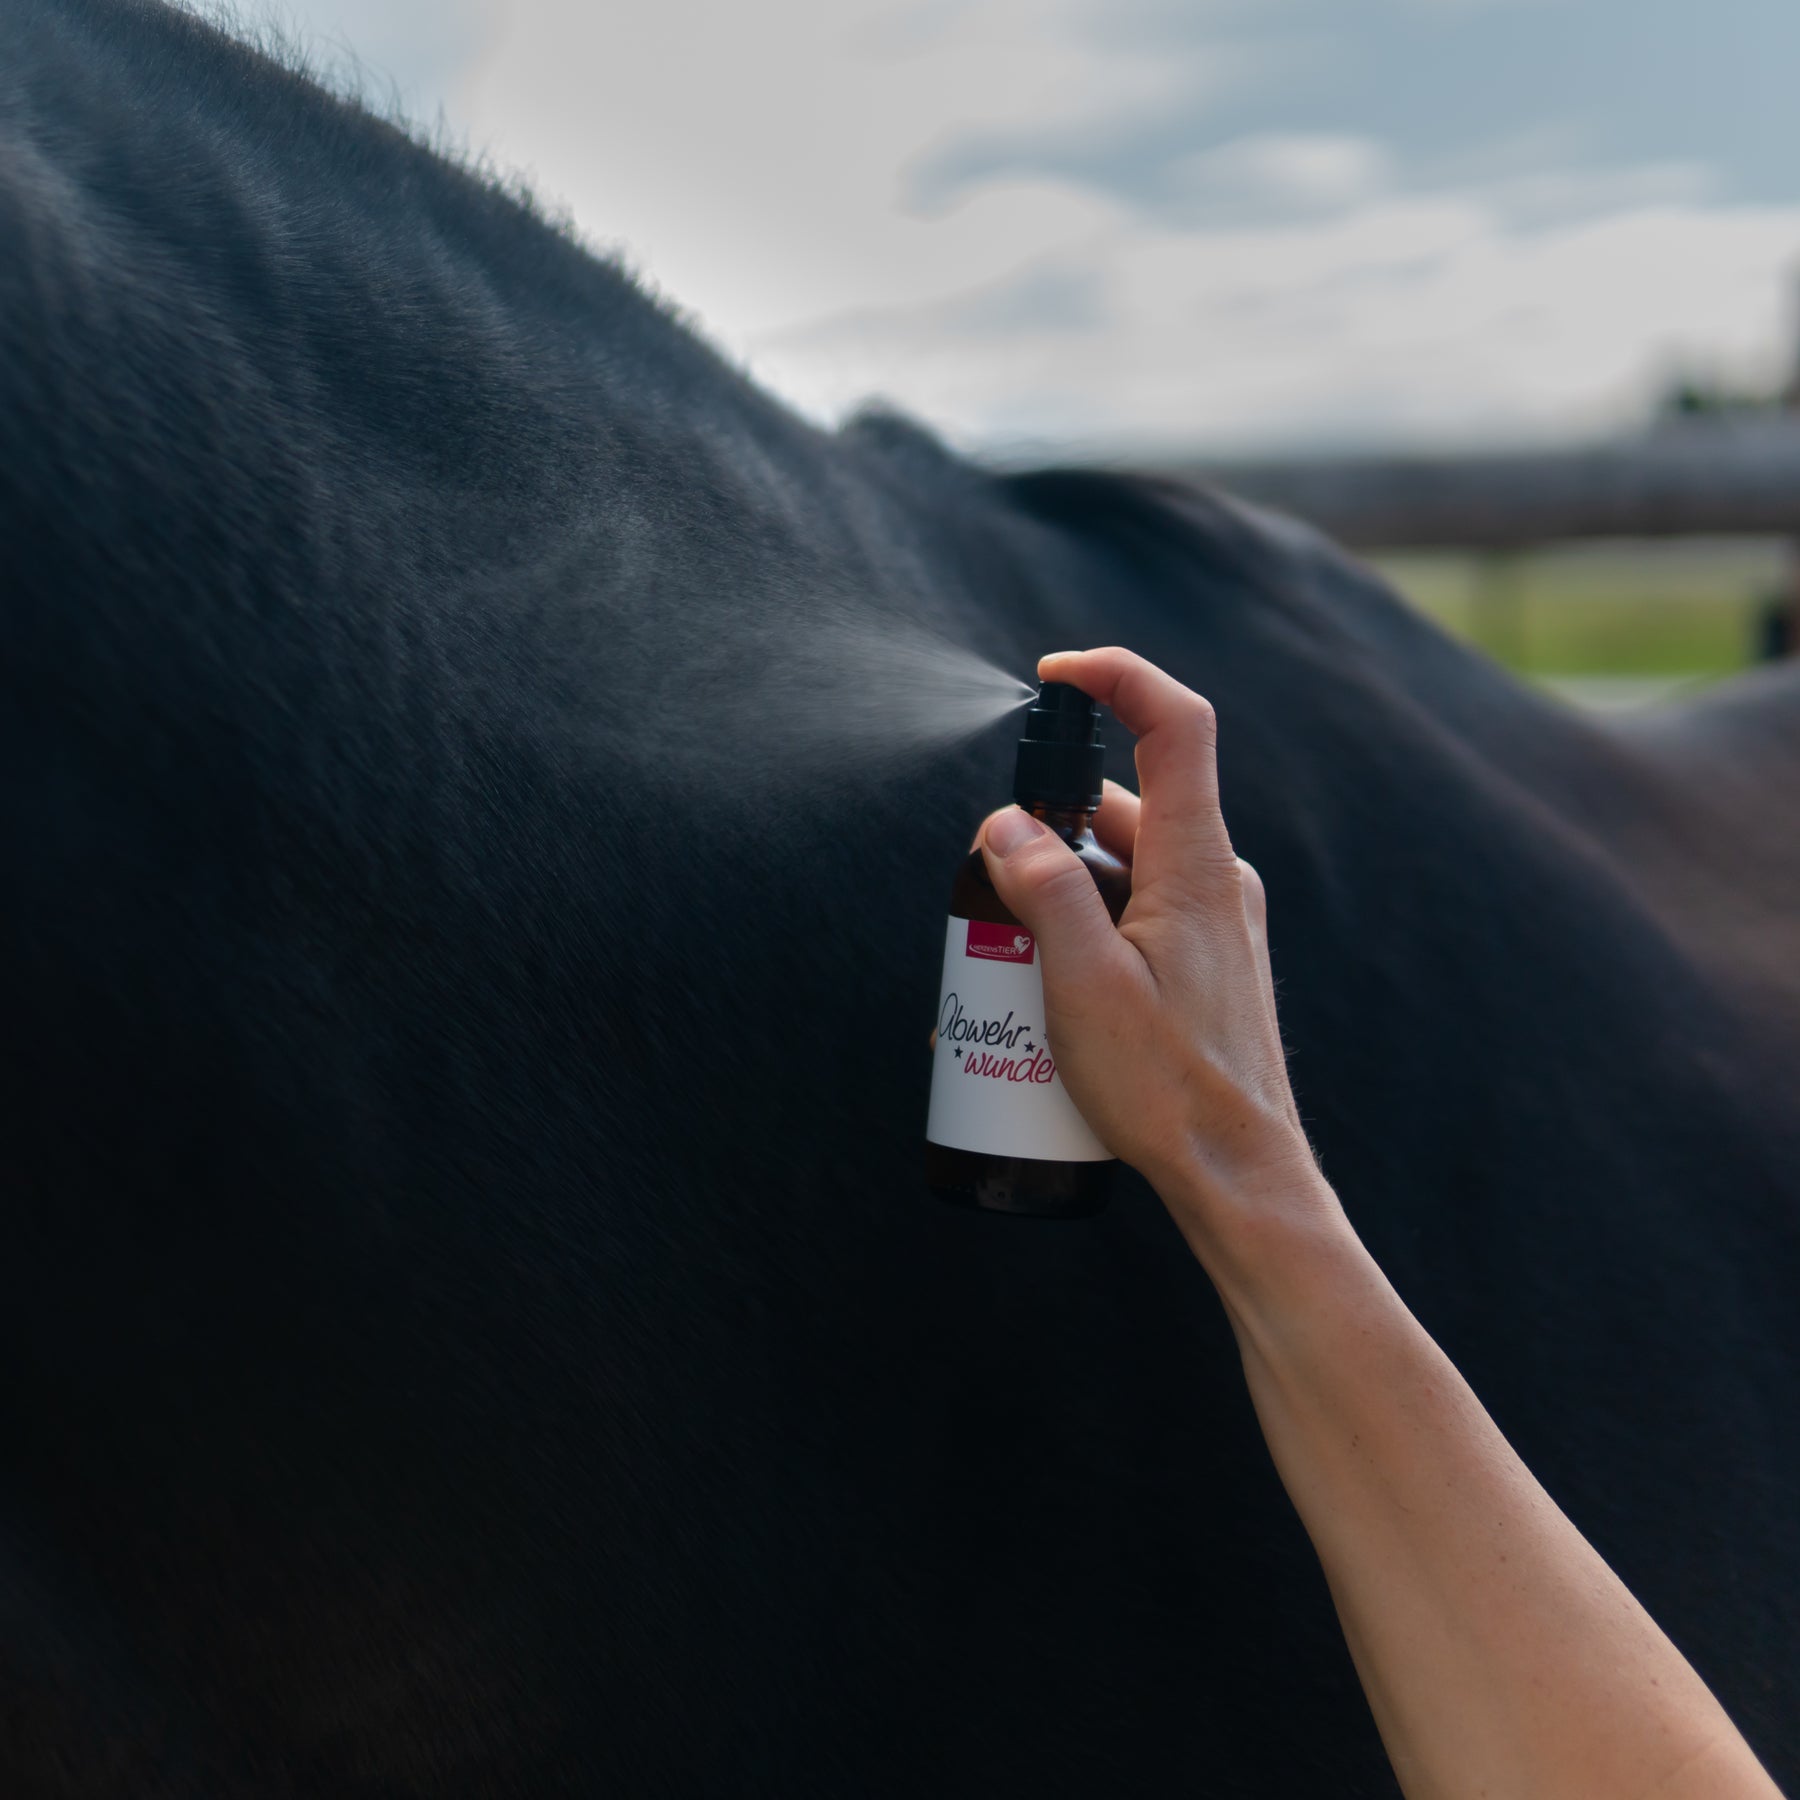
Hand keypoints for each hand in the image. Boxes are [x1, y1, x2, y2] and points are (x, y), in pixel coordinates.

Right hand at [978, 647, 1329, 1254]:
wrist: (1239, 1174)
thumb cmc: (1167, 1089)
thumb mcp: (1083, 985)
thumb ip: (1045, 890)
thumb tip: (1006, 824)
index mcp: (1196, 866)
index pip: (1174, 726)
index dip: (1118, 677)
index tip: (1056, 673)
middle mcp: (1216, 879)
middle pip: (1126, 804)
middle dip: (1049, 827)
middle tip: (993, 889)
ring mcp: (1217, 920)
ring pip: (1126, 863)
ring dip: (1063, 887)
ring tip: (1014, 960)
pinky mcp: (1208, 959)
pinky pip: (1139, 908)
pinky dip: (1090, 922)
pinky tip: (1052, 988)